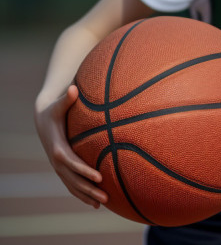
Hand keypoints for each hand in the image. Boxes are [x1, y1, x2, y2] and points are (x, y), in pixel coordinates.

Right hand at [34, 85, 107, 207]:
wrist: (42, 118)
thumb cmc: (55, 109)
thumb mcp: (59, 104)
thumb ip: (67, 98)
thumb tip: (74, 88)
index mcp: (57, 146)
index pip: (71, 161)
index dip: (84, 170)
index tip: (99, 176)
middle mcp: (57, 160)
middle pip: (73, 178)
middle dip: (88, 188)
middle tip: (106, 196)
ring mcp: (58, 166)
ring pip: (72, 185)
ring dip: (87, 195)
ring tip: (103, 203)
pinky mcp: (62, 169)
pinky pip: (72, 184)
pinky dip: (82, 194)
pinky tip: (95, 203)